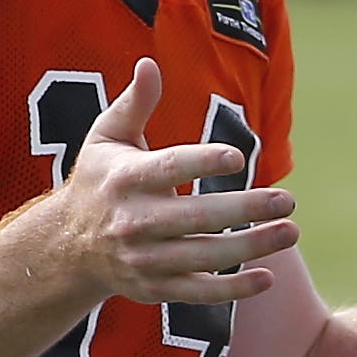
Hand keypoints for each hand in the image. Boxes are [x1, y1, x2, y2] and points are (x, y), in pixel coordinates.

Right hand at [44, 58, 299, 305]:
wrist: (65, 248)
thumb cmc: (98, 181)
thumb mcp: (106, 138)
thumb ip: (134, 104)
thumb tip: (149, 63)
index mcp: (124, 179)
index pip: (169, 168)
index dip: (203, 162)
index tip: (239, 157)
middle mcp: (132, 221)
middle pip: (195, 217)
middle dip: (245, 209)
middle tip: (287, 200)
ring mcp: (143, 259)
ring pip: (203, 256)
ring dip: (251, 247)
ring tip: (290, 231)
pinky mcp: (152, 288)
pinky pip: (196, 292)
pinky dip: (231, 290)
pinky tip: (268, 278)